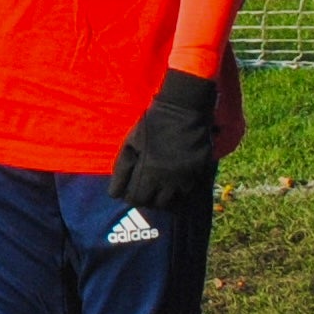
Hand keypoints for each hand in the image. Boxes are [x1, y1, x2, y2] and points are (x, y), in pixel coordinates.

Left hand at [109, 68, 218, 208]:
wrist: (183, 110)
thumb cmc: (152, 125)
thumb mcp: (130, 142)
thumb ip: (122, 167)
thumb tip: (116, 190)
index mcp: (145, 169)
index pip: (129, 197)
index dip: (123, 194)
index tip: (123, 190)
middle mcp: (164, 177)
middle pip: (147, 202)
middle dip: (140, 198)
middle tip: (138, 189)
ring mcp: (182, 177)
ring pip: (167, 202)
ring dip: (158, 198)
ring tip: (154, 188)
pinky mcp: (197, 173)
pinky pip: (184, 193)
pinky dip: (176, 192)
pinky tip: (171, 182)